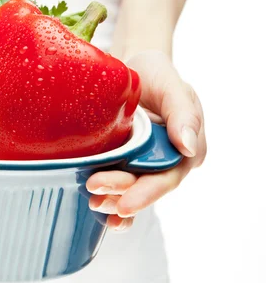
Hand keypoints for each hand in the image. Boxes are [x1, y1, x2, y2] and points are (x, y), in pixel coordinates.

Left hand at [86, 50, 205, 230]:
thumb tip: (189, 148)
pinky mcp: (121, 160)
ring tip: (93, 202)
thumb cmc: (155, 74)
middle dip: (121, 193)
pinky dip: (109, 199)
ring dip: (112, 200)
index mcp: (185, 148)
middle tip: (95, 193)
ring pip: (130, 188)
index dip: (146, 193)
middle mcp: (165, 160)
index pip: (167, 176)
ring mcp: (142, 162)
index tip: (124, 202)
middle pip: (145, 185)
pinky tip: (96, 213)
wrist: (131, 69)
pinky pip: (117, 184)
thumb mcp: (171, 85)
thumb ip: (182, 112)